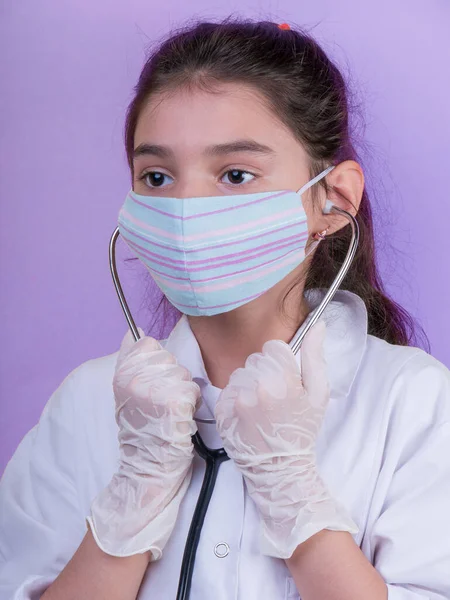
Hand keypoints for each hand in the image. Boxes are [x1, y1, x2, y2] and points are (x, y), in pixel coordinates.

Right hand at [87, 328, 200, 560]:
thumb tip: (134, 332)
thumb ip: (130, 360)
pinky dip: (191, 404)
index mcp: (120, 373)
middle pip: (170, 359)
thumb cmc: (141, 430)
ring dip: (183, 392)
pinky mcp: (173, 403)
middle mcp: (134, 378)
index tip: (153, 383)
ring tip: (170, 412)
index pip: (148, 344)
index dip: (157, 363)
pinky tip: (179, 418)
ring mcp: (154, 389)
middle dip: (173, 378)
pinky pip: (192, 390)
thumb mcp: (126, 393)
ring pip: (184, 374)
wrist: (146, 467)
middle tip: (162, 403)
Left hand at [214, 319, 357, 558]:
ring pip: (240, 374)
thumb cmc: (302, 430)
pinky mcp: (222, 412)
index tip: (286, 382)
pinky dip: (236, 398)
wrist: (280, 469)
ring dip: (249, 385)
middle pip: (255, 360)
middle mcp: (256, 386)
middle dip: (265, 374)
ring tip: (261, 408)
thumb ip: (316, 357)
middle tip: (275, 399)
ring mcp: (236, 400)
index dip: (281, 364)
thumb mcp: (318, 394)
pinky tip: (248, 414)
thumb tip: (318, 324)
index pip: (273, 348)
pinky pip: (227, 390)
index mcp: (281, 379)